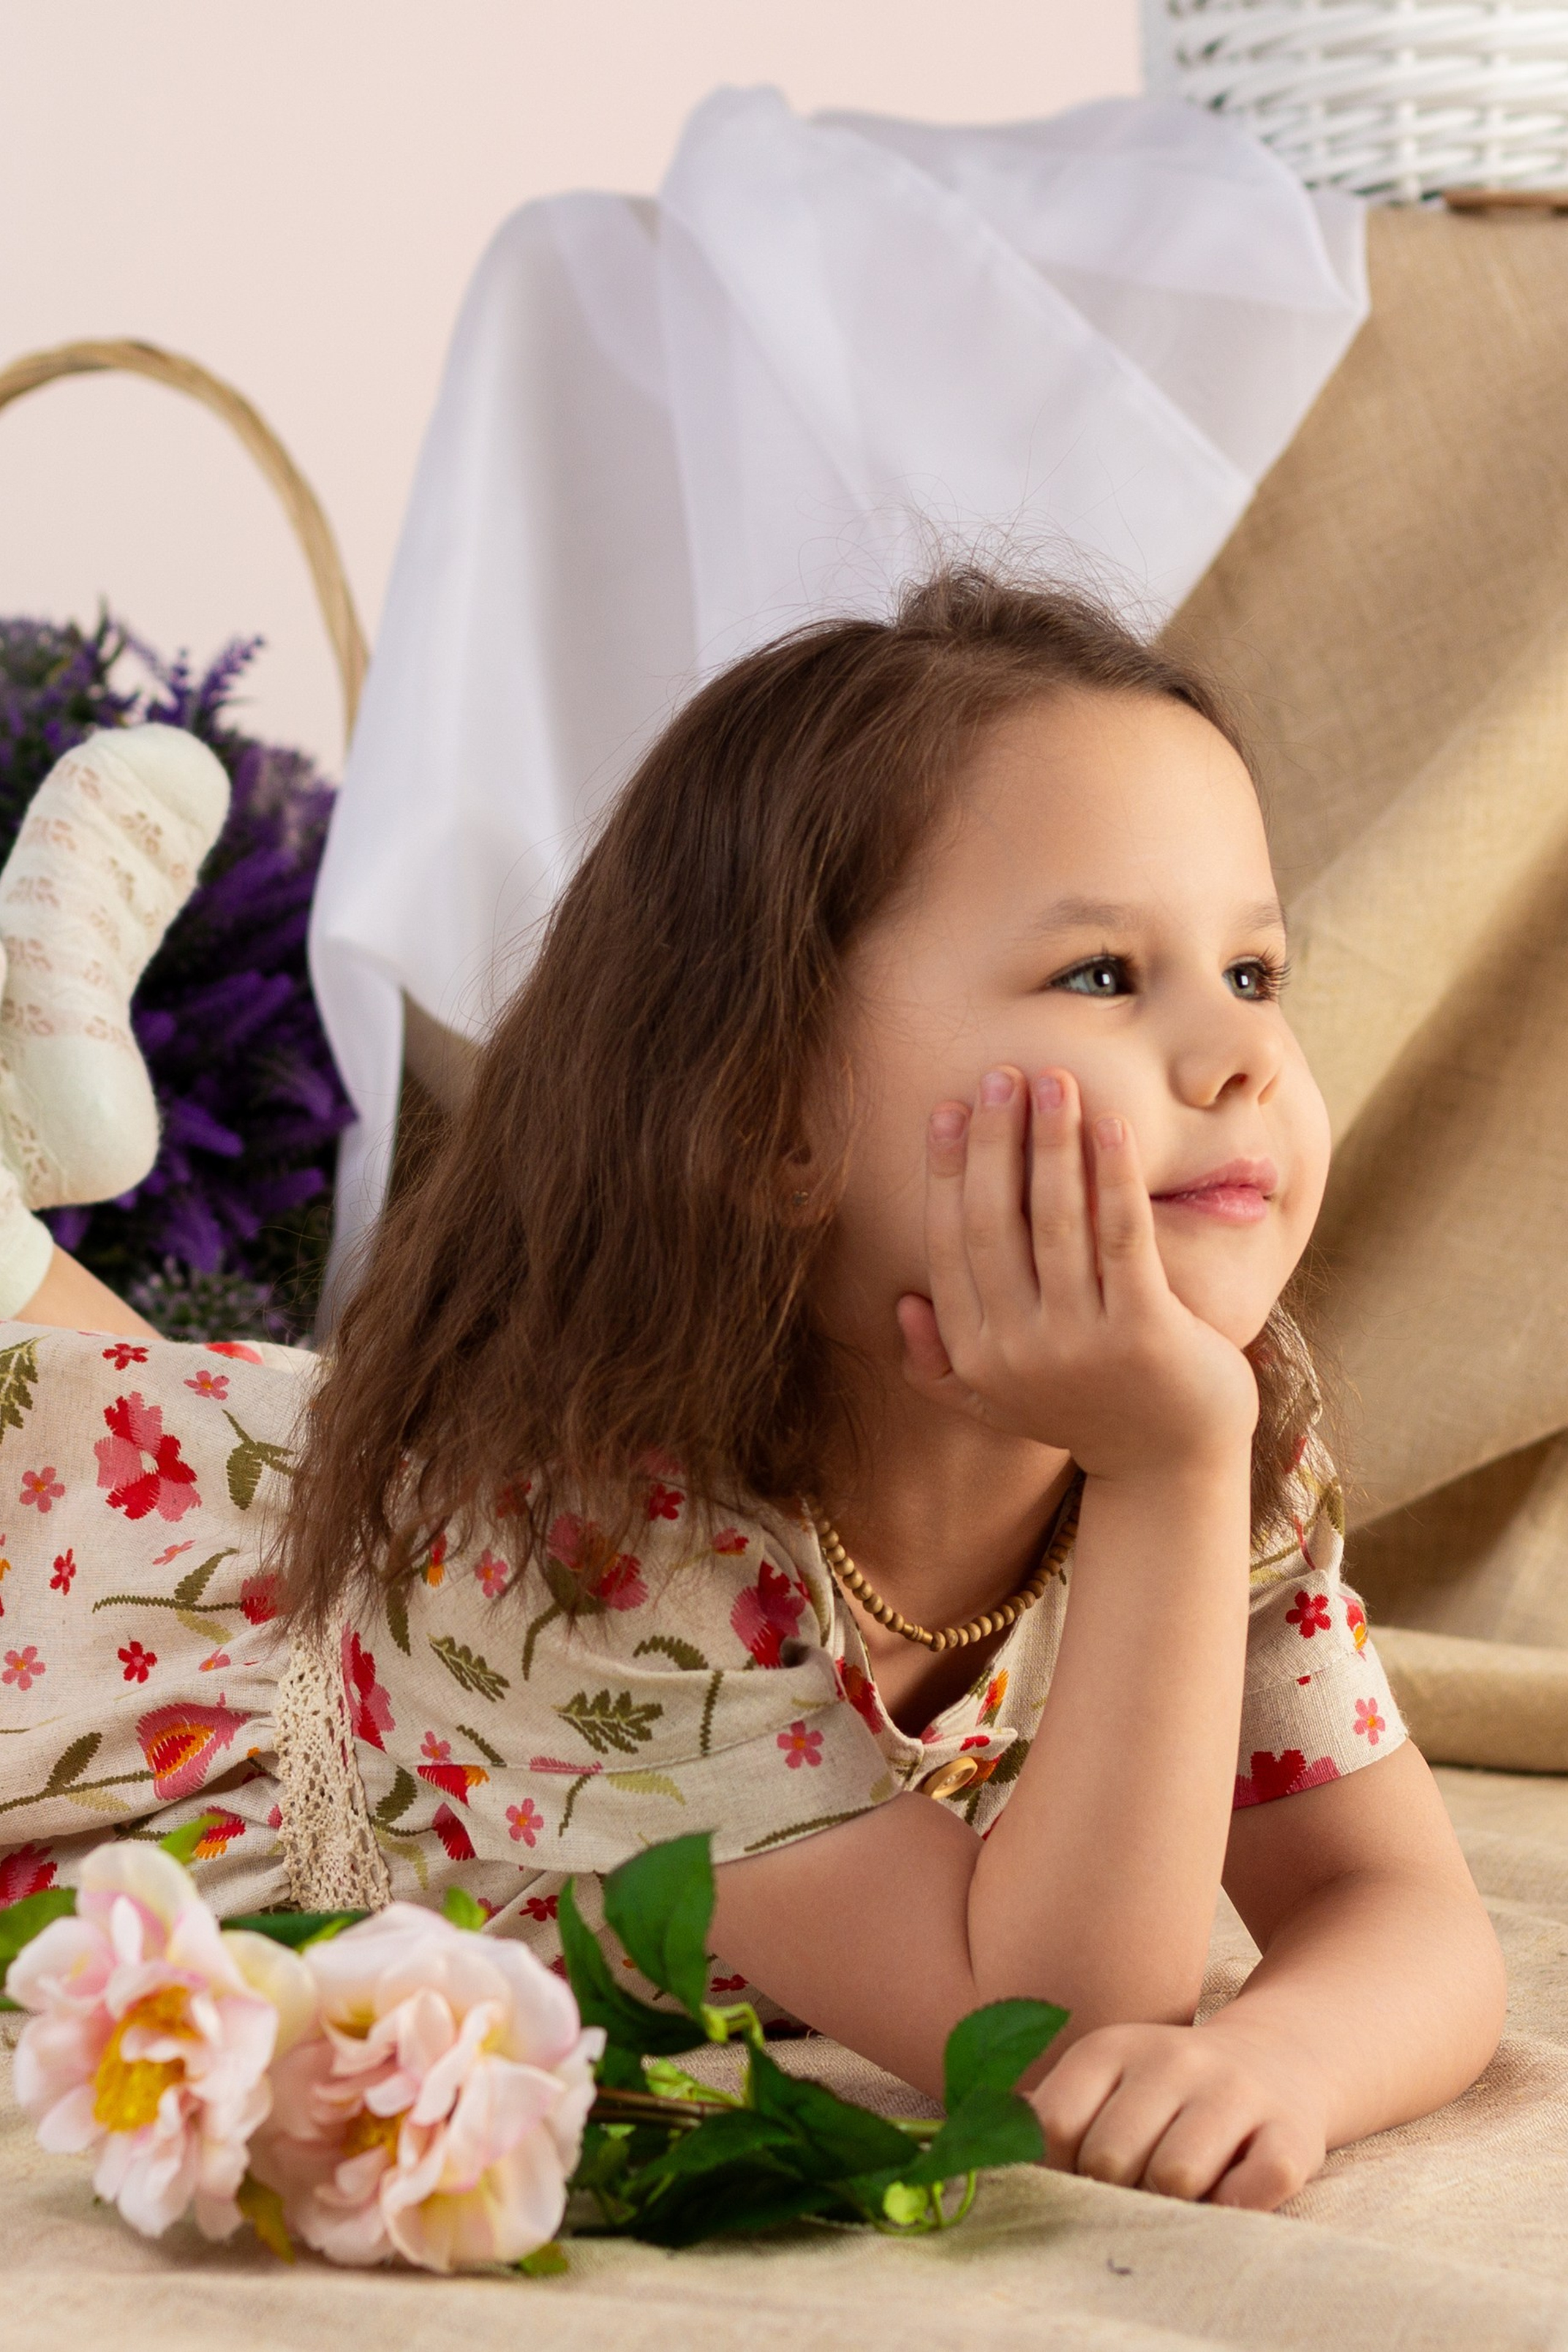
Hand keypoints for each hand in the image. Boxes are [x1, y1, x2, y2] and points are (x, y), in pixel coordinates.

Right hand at [896, 1067, 1256, 1478]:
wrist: (1170, 1465)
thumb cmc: (1085, 1414)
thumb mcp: (998, 1400)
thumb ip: (941, 1362)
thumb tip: (903, 1306)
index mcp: (976, 1352)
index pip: (950, 1242)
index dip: (947, 1171)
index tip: (950, 1109)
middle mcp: (1018, 1348)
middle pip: (994, 1221)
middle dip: (994, 1140)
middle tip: (1002, 1075)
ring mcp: (1081, 1343)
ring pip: (1056, 1220)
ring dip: (1051, 1142)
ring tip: (1054, 1081)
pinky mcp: (1143, 1333)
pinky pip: (1123, 1237)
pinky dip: (1114, 1177)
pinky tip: (1111, 1125)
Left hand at [1030, 2018, 1327, 2210]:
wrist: (1279, 2059)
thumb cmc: (1166, 2090)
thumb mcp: (1104, 2080)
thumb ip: (1050, 2114)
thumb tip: (983, 2144)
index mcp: (1112, 2048)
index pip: (1055, 2126)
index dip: (1056, 2170)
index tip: (1075, 2178)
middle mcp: (1173, 2060)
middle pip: (1110, 2160)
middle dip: (1114, 2192)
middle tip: (1133, 2188)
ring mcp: (1235, 2094)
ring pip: (1175, 2178)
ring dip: (1172, 2205)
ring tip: (1180, 2190)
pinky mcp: (1291, 2134)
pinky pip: (1251, 2193)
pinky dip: (1235, 2209)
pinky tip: (1230, 2191)